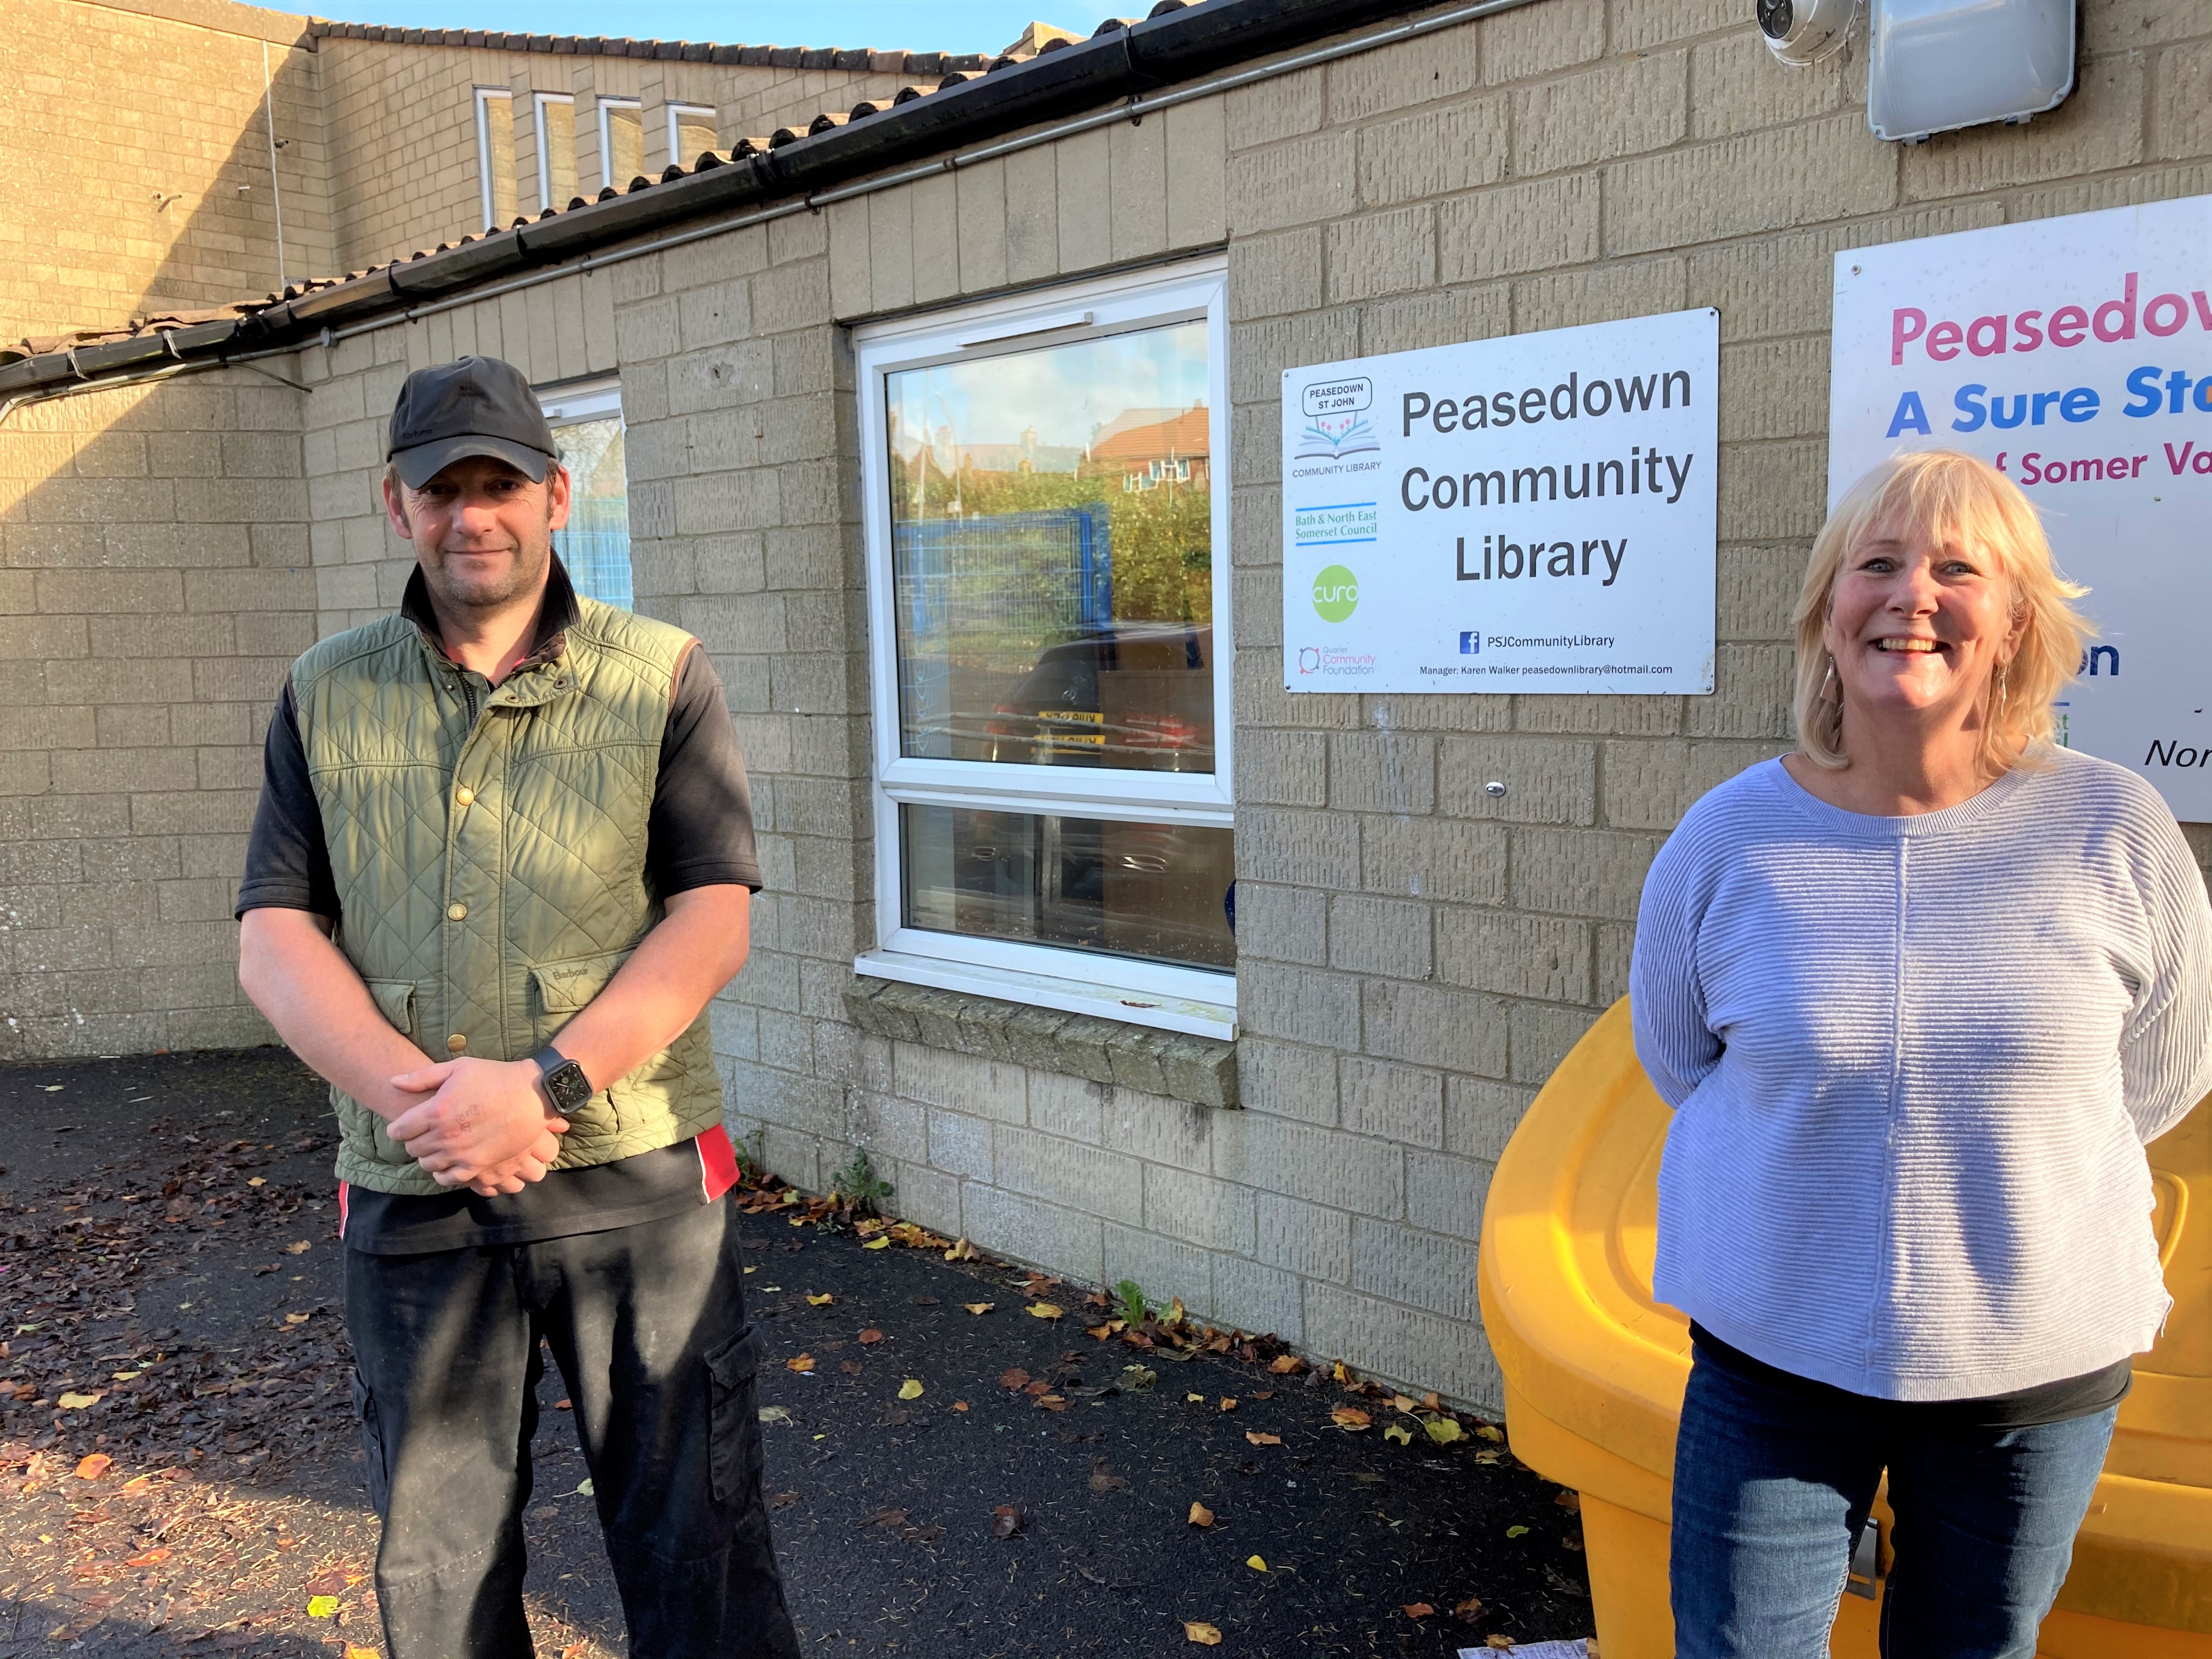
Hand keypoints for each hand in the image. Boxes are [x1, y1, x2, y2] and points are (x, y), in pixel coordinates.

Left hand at [387, 1057, 569, 1189]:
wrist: (531, 1094)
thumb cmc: (494, 1077)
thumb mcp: (457, 1068)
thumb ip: (422, 1077)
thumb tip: (393, 1082)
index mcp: (436, 1110)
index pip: (399, 1130)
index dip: (399, 1127)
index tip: (405, 1125)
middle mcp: (444, 1135)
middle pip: (413, 1148)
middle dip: (415, 1141)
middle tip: (425, 1133)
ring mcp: (461, 1153)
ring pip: (428, 1165)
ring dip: (429, 1156)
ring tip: (439, 1146)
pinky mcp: (478, 1166)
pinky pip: (449, 1178)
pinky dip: (444, 1173)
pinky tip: (450, 1162)